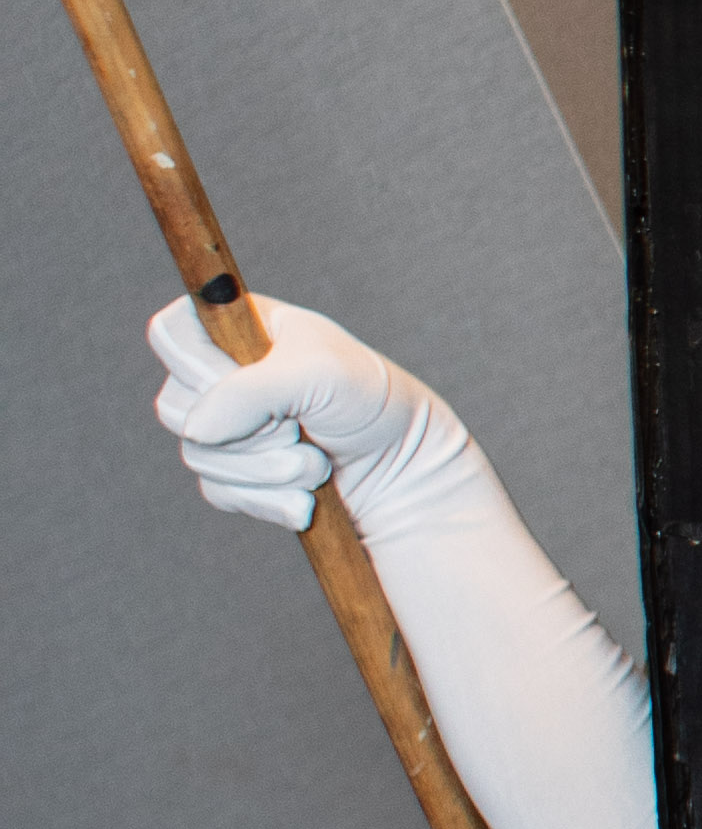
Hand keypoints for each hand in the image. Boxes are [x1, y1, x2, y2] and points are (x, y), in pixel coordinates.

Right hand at [147, 291, 461, 534]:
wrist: (402, 468)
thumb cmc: (369, 400)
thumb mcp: (319, 375)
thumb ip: (253, 391)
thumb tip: (195, 428)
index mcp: (239, 328)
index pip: (171, 334)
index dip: (195, 366)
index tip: (241, 385)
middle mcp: (223, 375)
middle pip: (173, 406)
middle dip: (246, 431)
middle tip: (297, 428)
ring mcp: (225, 426)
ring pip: (198, 456)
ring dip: (266, 469)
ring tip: (317, 462)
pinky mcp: (234, 473)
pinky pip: (218, 492)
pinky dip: (267, 500)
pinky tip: (305, 498)